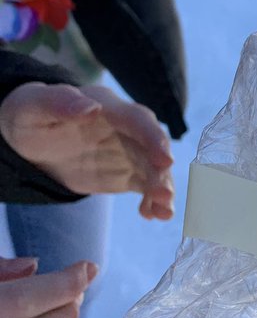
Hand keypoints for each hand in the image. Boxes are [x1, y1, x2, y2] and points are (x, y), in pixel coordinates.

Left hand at [0, 83, 174, 219]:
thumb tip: (92, 108)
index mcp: (108, 107)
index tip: (165, 160)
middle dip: (162, 170)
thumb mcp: (35, 106)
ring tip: (164, 211)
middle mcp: (126, 128)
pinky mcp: (124, 173)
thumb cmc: (32, 115)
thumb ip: (60, 102)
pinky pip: (144, 186)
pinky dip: (152, 200)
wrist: (30, 138)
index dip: (153, 138)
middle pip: (152, 146)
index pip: (138, 120)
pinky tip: (152, 215)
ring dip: (162, 188)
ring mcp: (127, 151)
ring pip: (153, 168)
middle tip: (165, 194)